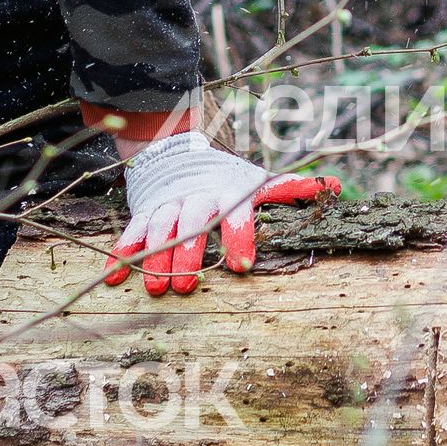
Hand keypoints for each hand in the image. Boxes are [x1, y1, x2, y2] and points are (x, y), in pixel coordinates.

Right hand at [107, 129, 336, 294]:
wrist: (178, 156)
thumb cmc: (226, 181)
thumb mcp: (256, 181)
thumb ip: (288, 188)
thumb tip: (332, 186)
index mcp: (225, 194)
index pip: (234, 214)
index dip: (239, 237)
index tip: (242, 265)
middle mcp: (194, 199)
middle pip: (191, 224)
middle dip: (189, 254)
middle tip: (189, 286)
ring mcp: (166, 206)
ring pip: (158, 231)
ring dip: (154, 259)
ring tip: (156, 289)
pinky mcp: (143, 214)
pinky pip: (129, 233)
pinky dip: (121, 254)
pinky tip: (114, 277)